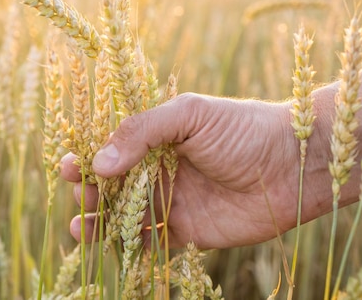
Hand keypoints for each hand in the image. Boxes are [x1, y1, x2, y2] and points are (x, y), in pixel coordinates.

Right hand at [60, 92, 307, 249]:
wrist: (294, 164)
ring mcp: (173, 201)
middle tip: (79, 195)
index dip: (87, 156)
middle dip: (89, 190)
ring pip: (125, 216)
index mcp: (158, 138)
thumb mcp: (190, 115)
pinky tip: (116, 247)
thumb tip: (100, 162)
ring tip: (81, 228)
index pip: (112, 148)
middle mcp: (160, 169)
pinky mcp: (188, 231)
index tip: (67, 165)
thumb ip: (142, 131)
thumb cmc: (242, 129)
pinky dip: (130, 247)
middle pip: (112, 184)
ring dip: (100, 223)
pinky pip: (151, 242)